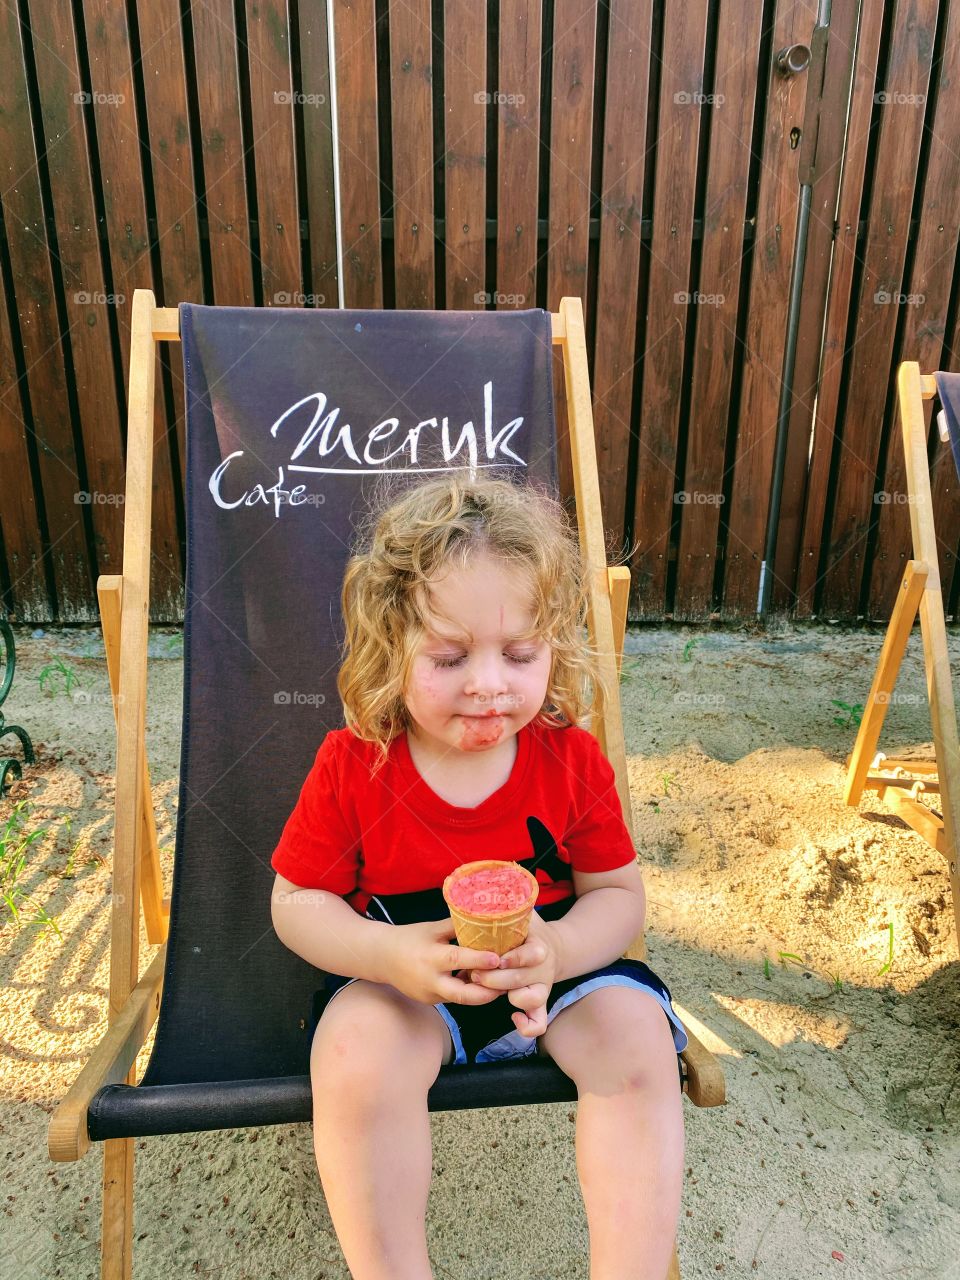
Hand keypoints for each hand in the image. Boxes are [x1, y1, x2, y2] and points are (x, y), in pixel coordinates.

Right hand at [381, 917, 503, 1006]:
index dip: (478, 960)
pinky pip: (454, 998)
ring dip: (482, 993)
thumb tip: (485, 917)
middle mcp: (430, 980)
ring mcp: (430, 995)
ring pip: (462, 999)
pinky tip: (481, 982)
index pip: (457, 960)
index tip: (498, 958)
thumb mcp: (433, 929)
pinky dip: (468, 992)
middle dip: (488, 992)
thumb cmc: (410, 938)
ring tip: (502, 983)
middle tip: (508, 983)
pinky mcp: (431, 1002)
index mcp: (431, 957)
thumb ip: (457, 926)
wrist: (382, 958)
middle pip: (464, 995)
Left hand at [467, 912, 562, 1037]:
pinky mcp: (540, 1002)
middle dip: (494, 979)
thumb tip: (483, 893)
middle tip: (474, 974)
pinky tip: (513, 1019)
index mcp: (538, 946)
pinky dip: (528, 1026)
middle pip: (521, 979)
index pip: (531, 954)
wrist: (552, 946)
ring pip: (532, 1000)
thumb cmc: (527, 929)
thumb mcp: (522, 914)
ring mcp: (542, 987)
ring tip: (489, 990)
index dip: (514, 958)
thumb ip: (507, 905)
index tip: (496, 958)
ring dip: (509, 998)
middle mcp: (543, 968)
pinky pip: (539, 1021)